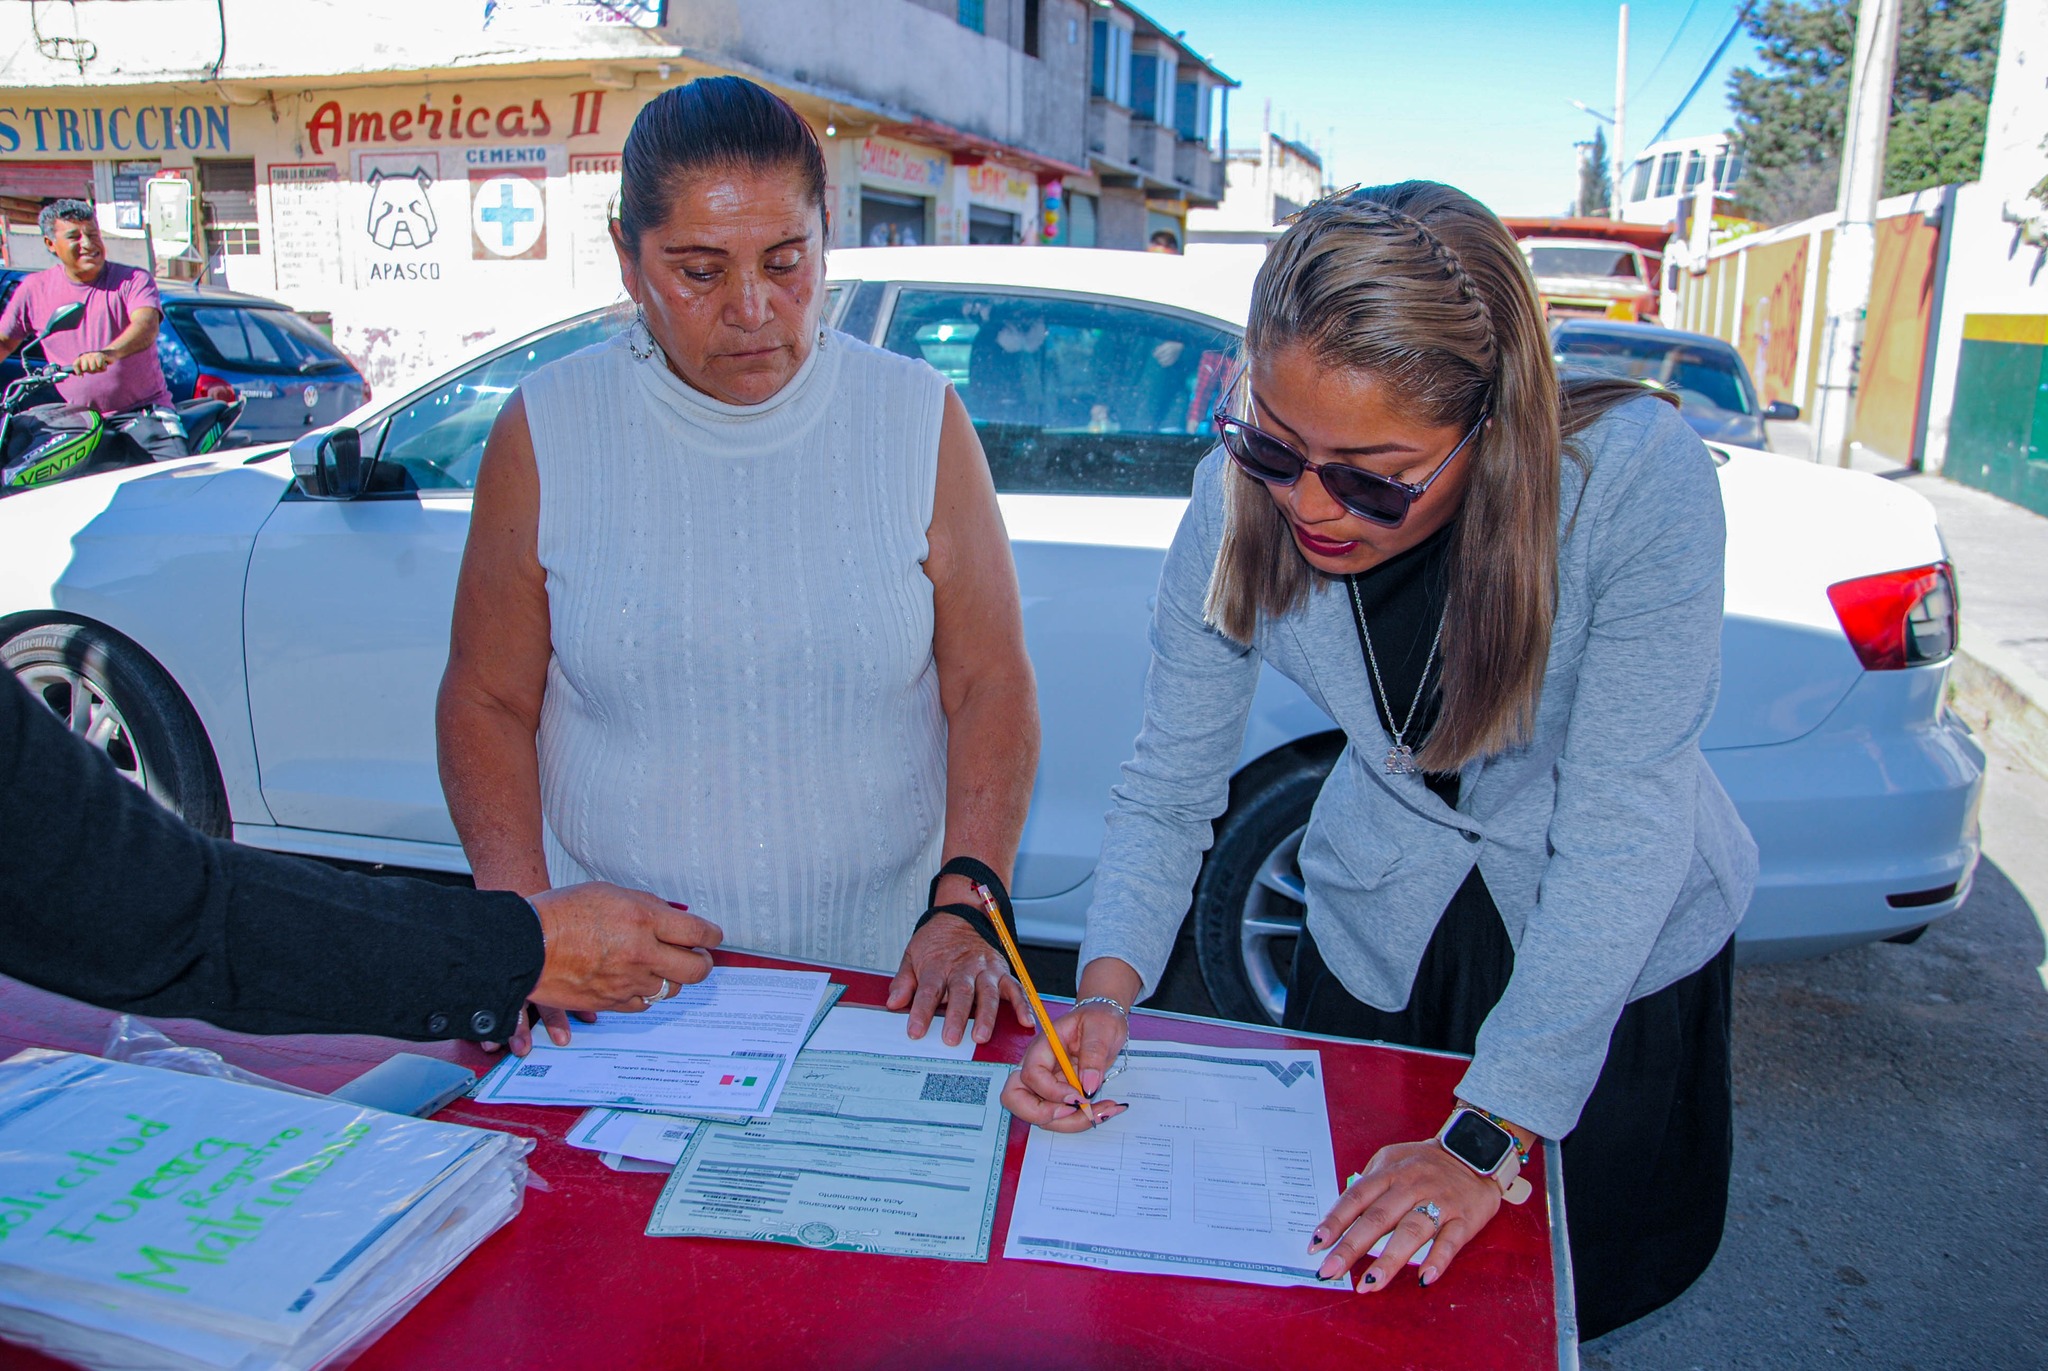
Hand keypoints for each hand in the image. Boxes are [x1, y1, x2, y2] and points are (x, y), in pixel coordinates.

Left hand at [73, 350, 109, 373]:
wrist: (109, 354)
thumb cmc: (98, 361)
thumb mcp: (90, 365)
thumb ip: (84, 369)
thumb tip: (80, 376)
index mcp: (81, 357)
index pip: (75, 364)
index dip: (78, 371)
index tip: (81, 377)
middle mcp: (86, 356)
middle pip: (85, 369)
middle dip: (92, 371)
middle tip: (96, 368)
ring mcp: (92, 355)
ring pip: (93, 368)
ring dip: (99, 370)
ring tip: (101, 366)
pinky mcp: (100, 355)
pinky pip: (100, 366)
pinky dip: (103, 368)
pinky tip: (104, 364)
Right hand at [483, 884, 721, 1055]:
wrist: (524, 945)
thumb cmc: (560, 913)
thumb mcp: (609, 893)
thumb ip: (645, 906)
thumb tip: (671, 918)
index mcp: (643, 919)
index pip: (698, 932)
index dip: (712, 936)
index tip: (713, 937)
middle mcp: (641, 953)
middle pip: (696, 969)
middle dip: (703, 963)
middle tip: (698, 957)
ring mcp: (627, 981)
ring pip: (671, 989)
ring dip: (671, 978)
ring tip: (661, 967)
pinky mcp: (611, 1002)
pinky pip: (643, 1004)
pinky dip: (645, 994)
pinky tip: (636, 982)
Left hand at [885, 914, 1031, 1045]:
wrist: (961, 915)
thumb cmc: (937, 941)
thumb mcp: (912, 955)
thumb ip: (904, 981)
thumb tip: (893, 1003)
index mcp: (938, 965)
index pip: (928, 990)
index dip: (921, 1012)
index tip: (915, 1031)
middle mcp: (963, 967)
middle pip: (960, 993)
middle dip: (956, 1017)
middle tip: (951, 1039)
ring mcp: (985, 970)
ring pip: (988, 993)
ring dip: (986, 1016)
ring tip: (981, 1036)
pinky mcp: (1002, 971)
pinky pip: (1015, 988)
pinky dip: (1022, 1004)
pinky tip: (1025, 1021)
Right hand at [999, 1000, 1129, 1130]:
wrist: (1105, 1022)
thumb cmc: (1099, 1019)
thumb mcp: (1101, 1028)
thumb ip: (1094, 1054)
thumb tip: (1089, 1085)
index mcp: (1043, 1047)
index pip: (1031, 1074)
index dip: (1051, 1091)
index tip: (1079, 1096)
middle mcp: (1038, 1068)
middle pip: (1015, 1099)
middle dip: (1043, 1115)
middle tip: (1074, 1113)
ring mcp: (1047, 1084)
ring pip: (1042, 1116)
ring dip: (1071, 1122)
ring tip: (1104, 1110)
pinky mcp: (1060, 1095)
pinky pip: (1062, 1117)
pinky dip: (1081, 1120)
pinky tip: (1104, 1109)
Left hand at [1308, 1138, 1503, 1291]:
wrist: (1475, 1152)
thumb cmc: (1426, 1163)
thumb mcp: (1393, 1159)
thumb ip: (1369, 1183)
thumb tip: (1342, 1215)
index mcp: (1390, 1172)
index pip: (1356, 1198)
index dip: (1334, 1222)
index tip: (1316, 1245)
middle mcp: (1411, 1185)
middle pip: (1378, 1218)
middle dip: (1351, 1247)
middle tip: (1330, 1271)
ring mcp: (1438, 1201)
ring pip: (1411, 1231)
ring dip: (1388, 1260)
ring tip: (1368, 1285)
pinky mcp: (1464, 1218)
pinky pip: (1450, 1241)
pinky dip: (1437, 1260)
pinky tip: (1423, 1278)